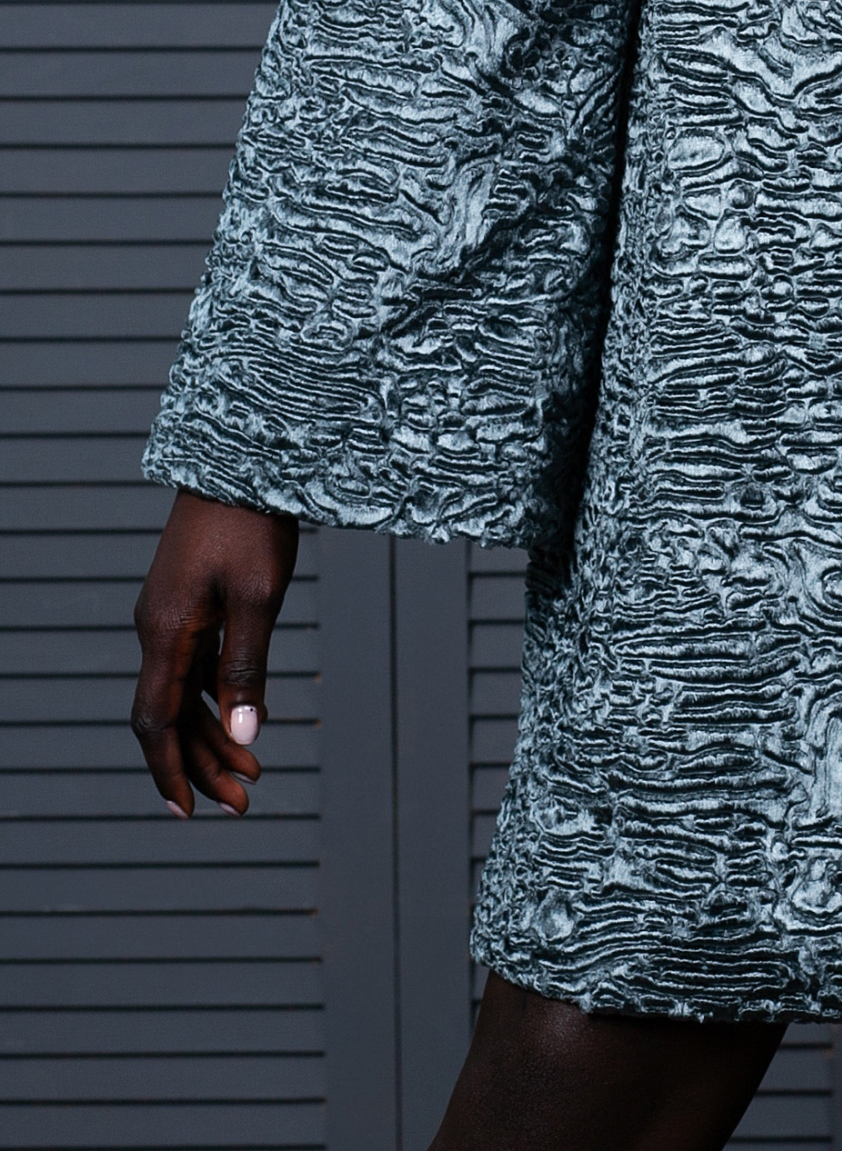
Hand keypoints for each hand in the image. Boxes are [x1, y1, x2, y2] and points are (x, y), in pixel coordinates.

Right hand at [132, 489, 298, 816]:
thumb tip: (245, 735)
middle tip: (242, 804)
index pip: (155, 721)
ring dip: (214, 736)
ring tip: (252, 774)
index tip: (189, 813)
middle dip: (202, 763)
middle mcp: (159, 629)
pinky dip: (219, 699)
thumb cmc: (250, 521)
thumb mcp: (258, 595)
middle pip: (171, 717)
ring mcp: (174, 616)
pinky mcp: (192, 604)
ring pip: (186, 694)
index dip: (170, 770)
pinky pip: (198, 668)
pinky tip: (245, 721)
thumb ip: (247, 667)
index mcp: (165, 632)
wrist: (242, 458)